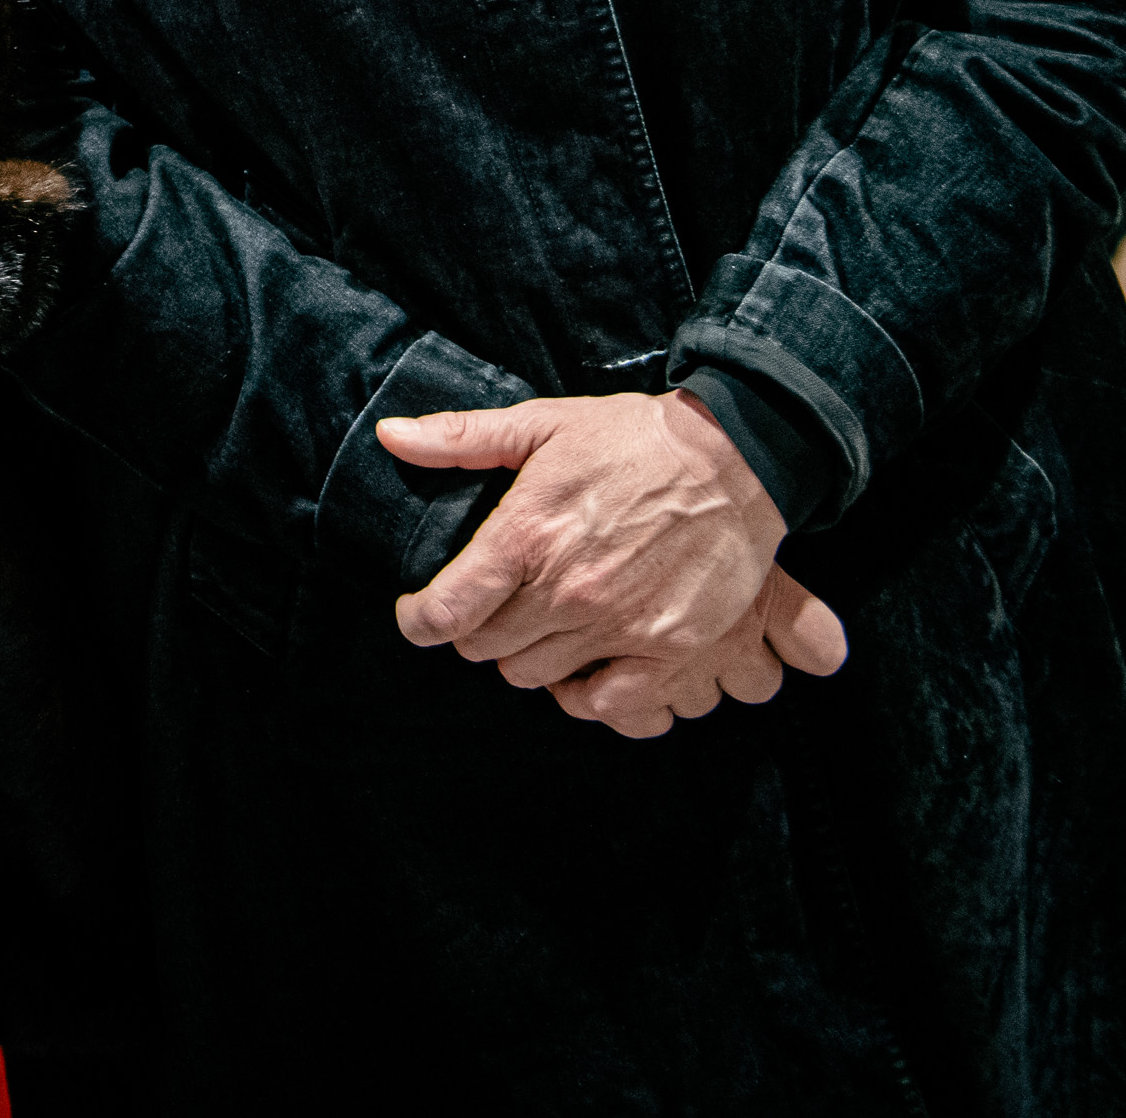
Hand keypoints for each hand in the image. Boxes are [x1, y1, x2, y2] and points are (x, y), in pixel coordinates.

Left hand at [375, 391, 806, 737]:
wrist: (735, 458)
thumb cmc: (632, 438)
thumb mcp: (542, 423)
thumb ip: (461, 439)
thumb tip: (390, 436)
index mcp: (527, 535)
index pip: (448, 609)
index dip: (420, 620)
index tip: (418, 614)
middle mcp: (567, 589)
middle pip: (485, 647)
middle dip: (476, 629)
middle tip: (492, 606)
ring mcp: (619, 625)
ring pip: (535, 676)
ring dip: (527, 655)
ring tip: (540, 625)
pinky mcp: (668, 648)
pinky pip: (605, 703)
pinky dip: (586, 690)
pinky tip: (586, 658)